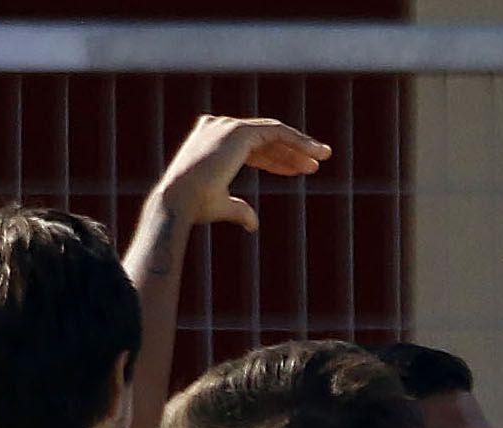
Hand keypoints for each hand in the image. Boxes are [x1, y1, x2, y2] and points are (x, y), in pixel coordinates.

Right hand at [150, 115, 329, 237]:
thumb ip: (238, 210)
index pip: (251, 147)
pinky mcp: (239, 131)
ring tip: (322, 158)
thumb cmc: (193, 207)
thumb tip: (253, 225)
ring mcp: (228, 126)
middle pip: (264, 138)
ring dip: (299, 145)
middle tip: (314, 165)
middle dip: (291, 151)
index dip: (276, 159)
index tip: (296, 170)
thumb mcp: (220, 206)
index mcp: (210, 141)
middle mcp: (218, 128)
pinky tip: (314, 154)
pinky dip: (297, 141)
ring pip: (274, 133)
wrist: (179, 200)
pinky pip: (276, 132)